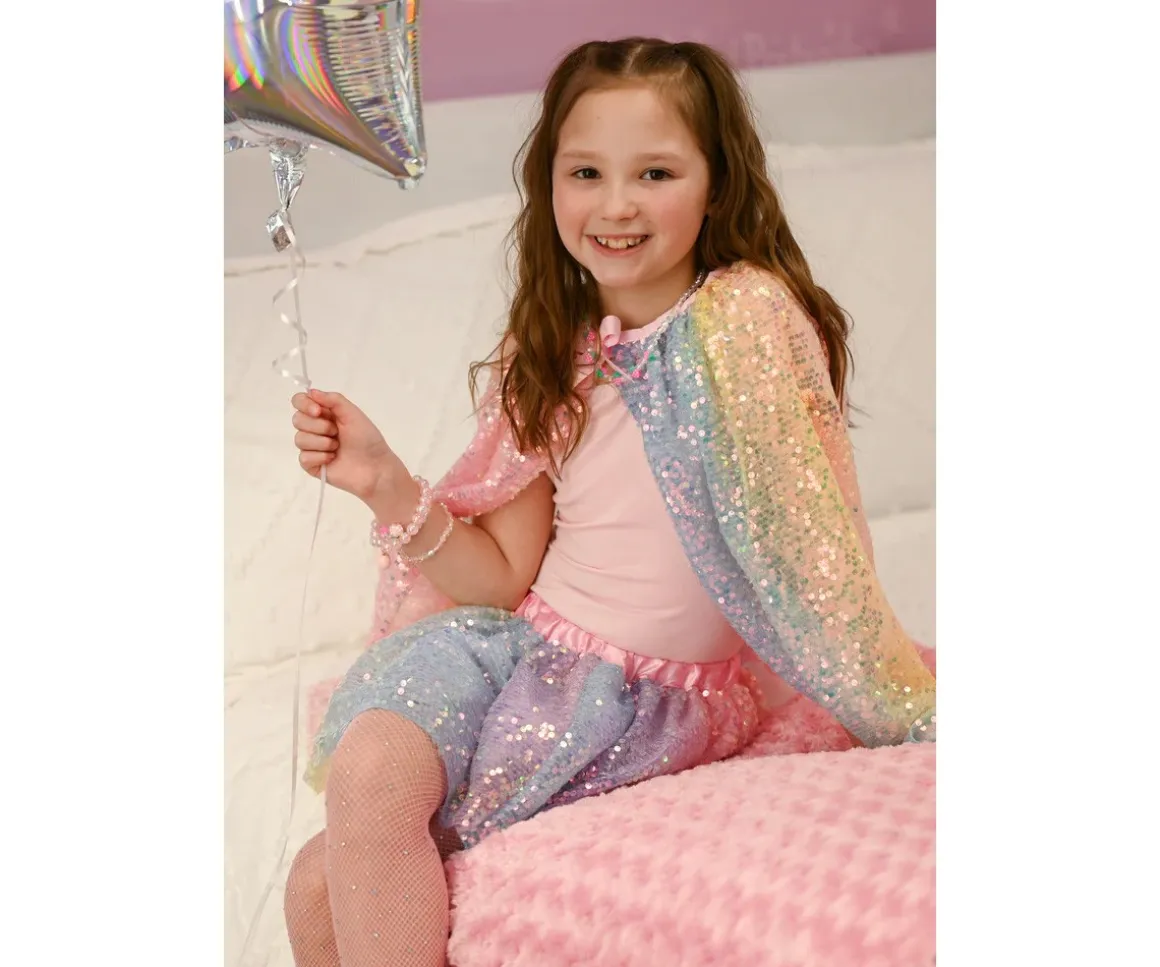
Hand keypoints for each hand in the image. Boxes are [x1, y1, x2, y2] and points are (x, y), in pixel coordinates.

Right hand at [290, 389, 409, 504]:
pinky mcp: (311, 465)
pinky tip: (333, 458)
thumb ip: (333, 400)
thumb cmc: (367, 439)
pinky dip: (320, 457)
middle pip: (297, 420)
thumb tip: (311, 391)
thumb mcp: (352, 413)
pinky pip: (304, 458)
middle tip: (336, 432)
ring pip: (299, 439)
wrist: (375, 466)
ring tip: (337, 446)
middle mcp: (314, 428)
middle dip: (318, 426)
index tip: (318, 411)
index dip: (304, 404)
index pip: (299, 402)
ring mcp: (311, 447)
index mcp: (323, 413)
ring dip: (322, 442)